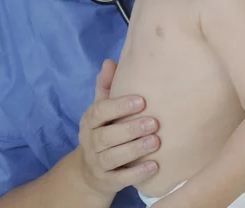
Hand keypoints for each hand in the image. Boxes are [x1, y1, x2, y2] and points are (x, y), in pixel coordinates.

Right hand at [78, 59, 159, 195]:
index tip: (142, 100)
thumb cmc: (102, 132)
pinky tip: (154, 166)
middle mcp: (89, 141)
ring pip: (113, 157)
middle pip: (106, 135)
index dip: (119, 106)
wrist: (88, 173)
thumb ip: (106, 87)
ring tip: (156, 142)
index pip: (99, 111)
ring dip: (135, 149)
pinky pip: (120, 178)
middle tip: (154, 122)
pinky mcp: (106, 182)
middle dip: (130, 128)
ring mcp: (96, 163)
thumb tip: (109, 61)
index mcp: (89, 121)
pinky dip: (137, 173)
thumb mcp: (100, 111)